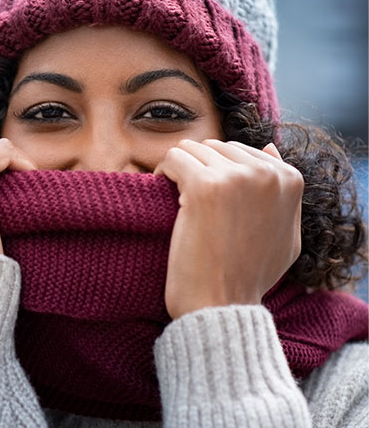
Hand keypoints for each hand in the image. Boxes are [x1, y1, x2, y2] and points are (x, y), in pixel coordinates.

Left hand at [154, 139, 303, 319]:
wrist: (222, 305)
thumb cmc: (249, 275)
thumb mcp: (286, 234)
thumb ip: (282, 193)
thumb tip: (268, 148)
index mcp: (289, 180)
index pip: (239, 151)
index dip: (217, 172)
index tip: (207, 198)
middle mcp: (266, 173)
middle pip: (214, 147)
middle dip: (198, 168)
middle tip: (187, 198)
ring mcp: (235, 178)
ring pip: (191, 149)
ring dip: (179, 170)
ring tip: (175, 197)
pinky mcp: (204, 187)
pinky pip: (173, 158)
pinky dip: (162, 172)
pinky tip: (161, 192)